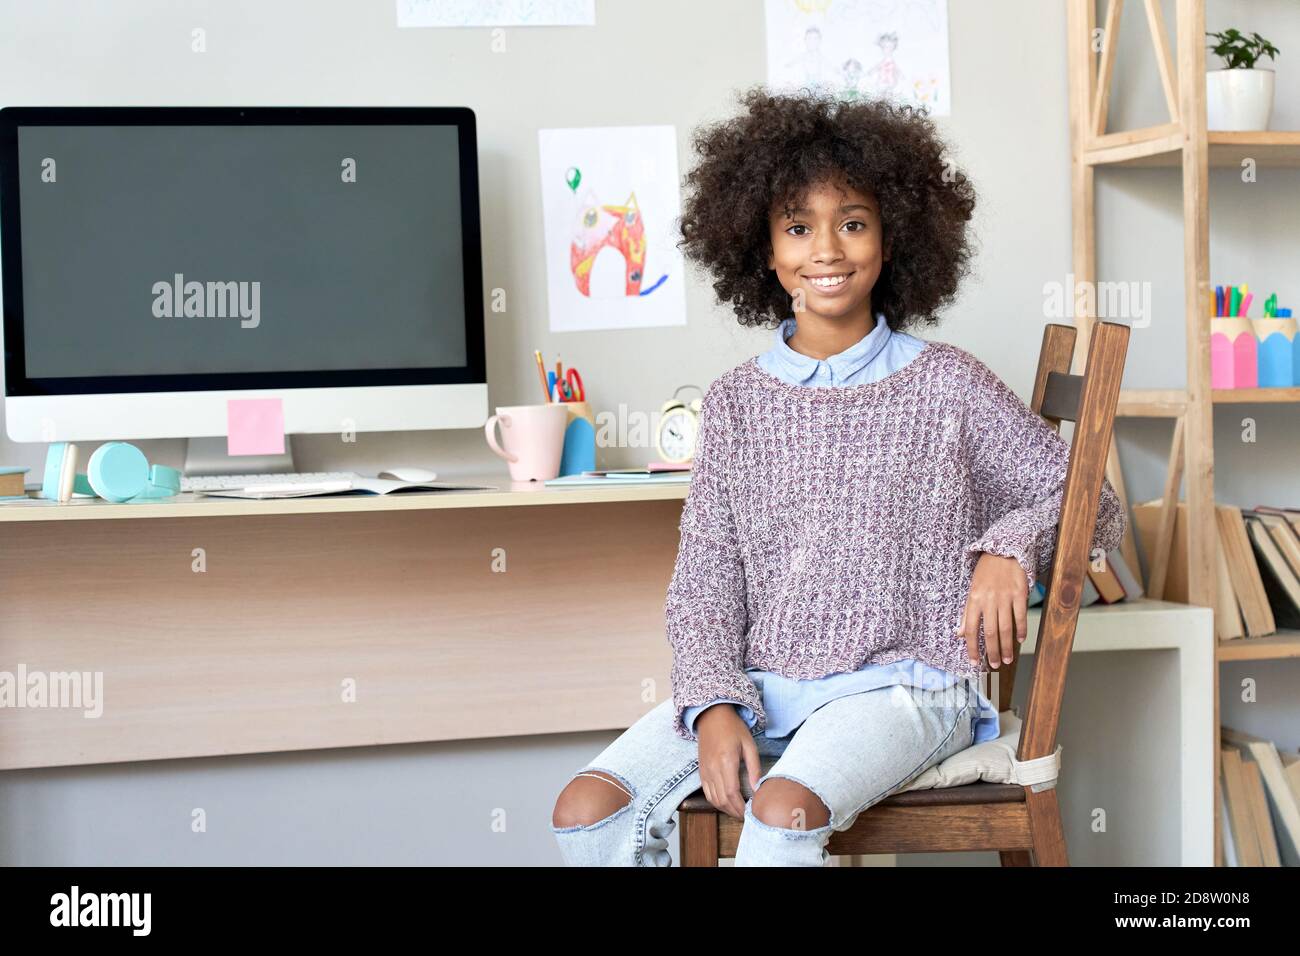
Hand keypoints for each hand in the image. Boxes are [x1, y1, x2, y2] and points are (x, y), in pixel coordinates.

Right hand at [696, 704, 762, 819]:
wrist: (711, 716)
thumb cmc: (733, 728)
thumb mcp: (749, 744)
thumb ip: (754, 768)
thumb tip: (758, 789)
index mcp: (726, 761)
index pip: (732, 792)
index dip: (741, 807)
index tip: (751, 813)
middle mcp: (712, 768)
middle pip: (722, 799)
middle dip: (735, 812)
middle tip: (748, 816)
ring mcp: (705, 771)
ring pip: (713, 799)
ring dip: (726, 809)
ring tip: (739, 812)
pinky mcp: (701, 771)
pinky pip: (707, 793)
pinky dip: (717, 802)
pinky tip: (727, 803)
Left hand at [958, 553, 1028, 670]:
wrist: (1004, 551)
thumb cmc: (986, 572)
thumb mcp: (972, 589)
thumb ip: (967, 613)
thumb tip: (960, 633)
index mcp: (974, 599)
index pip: (971, 629)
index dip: (972, 647)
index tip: (974, 662)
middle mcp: (989, 600)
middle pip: (990, 632)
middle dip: (991, 652)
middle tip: (994, 665)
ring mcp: (1005, 597)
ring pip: (1005, 628)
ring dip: (1006, 646)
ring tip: (1006, 659)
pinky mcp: (1019, 593)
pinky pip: (1020, 616)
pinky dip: (1020, 630)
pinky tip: (1019, 640)